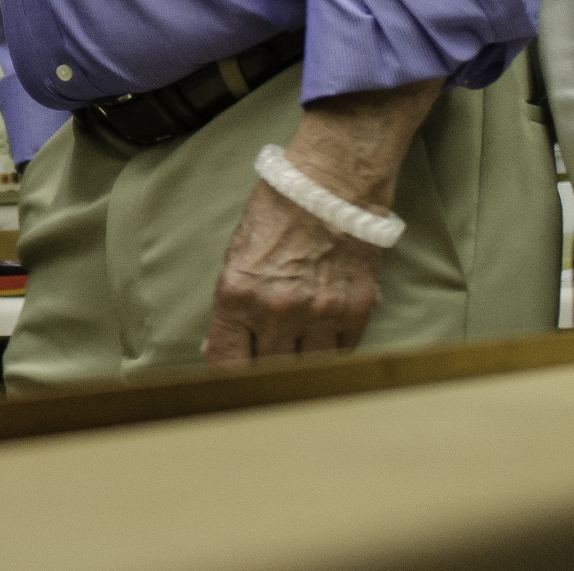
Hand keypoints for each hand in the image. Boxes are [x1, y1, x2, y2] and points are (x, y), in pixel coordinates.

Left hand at [200, 77, 437, 362]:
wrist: (332, 184)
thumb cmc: (277, 213)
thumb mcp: (236, 257)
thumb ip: (229, 310)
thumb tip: (217, 352)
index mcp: (238, 294)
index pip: (228, 365)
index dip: (228, 382)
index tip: (232, 388)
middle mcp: (278, 310)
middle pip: (269, 374)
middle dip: (265, 376)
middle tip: (266, 375)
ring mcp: (321, 314)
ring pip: (309, 371)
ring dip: (301, 368)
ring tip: (297, 357)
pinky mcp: (356, 311)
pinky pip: (343, 354)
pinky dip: (331, 353)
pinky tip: (324, 341)